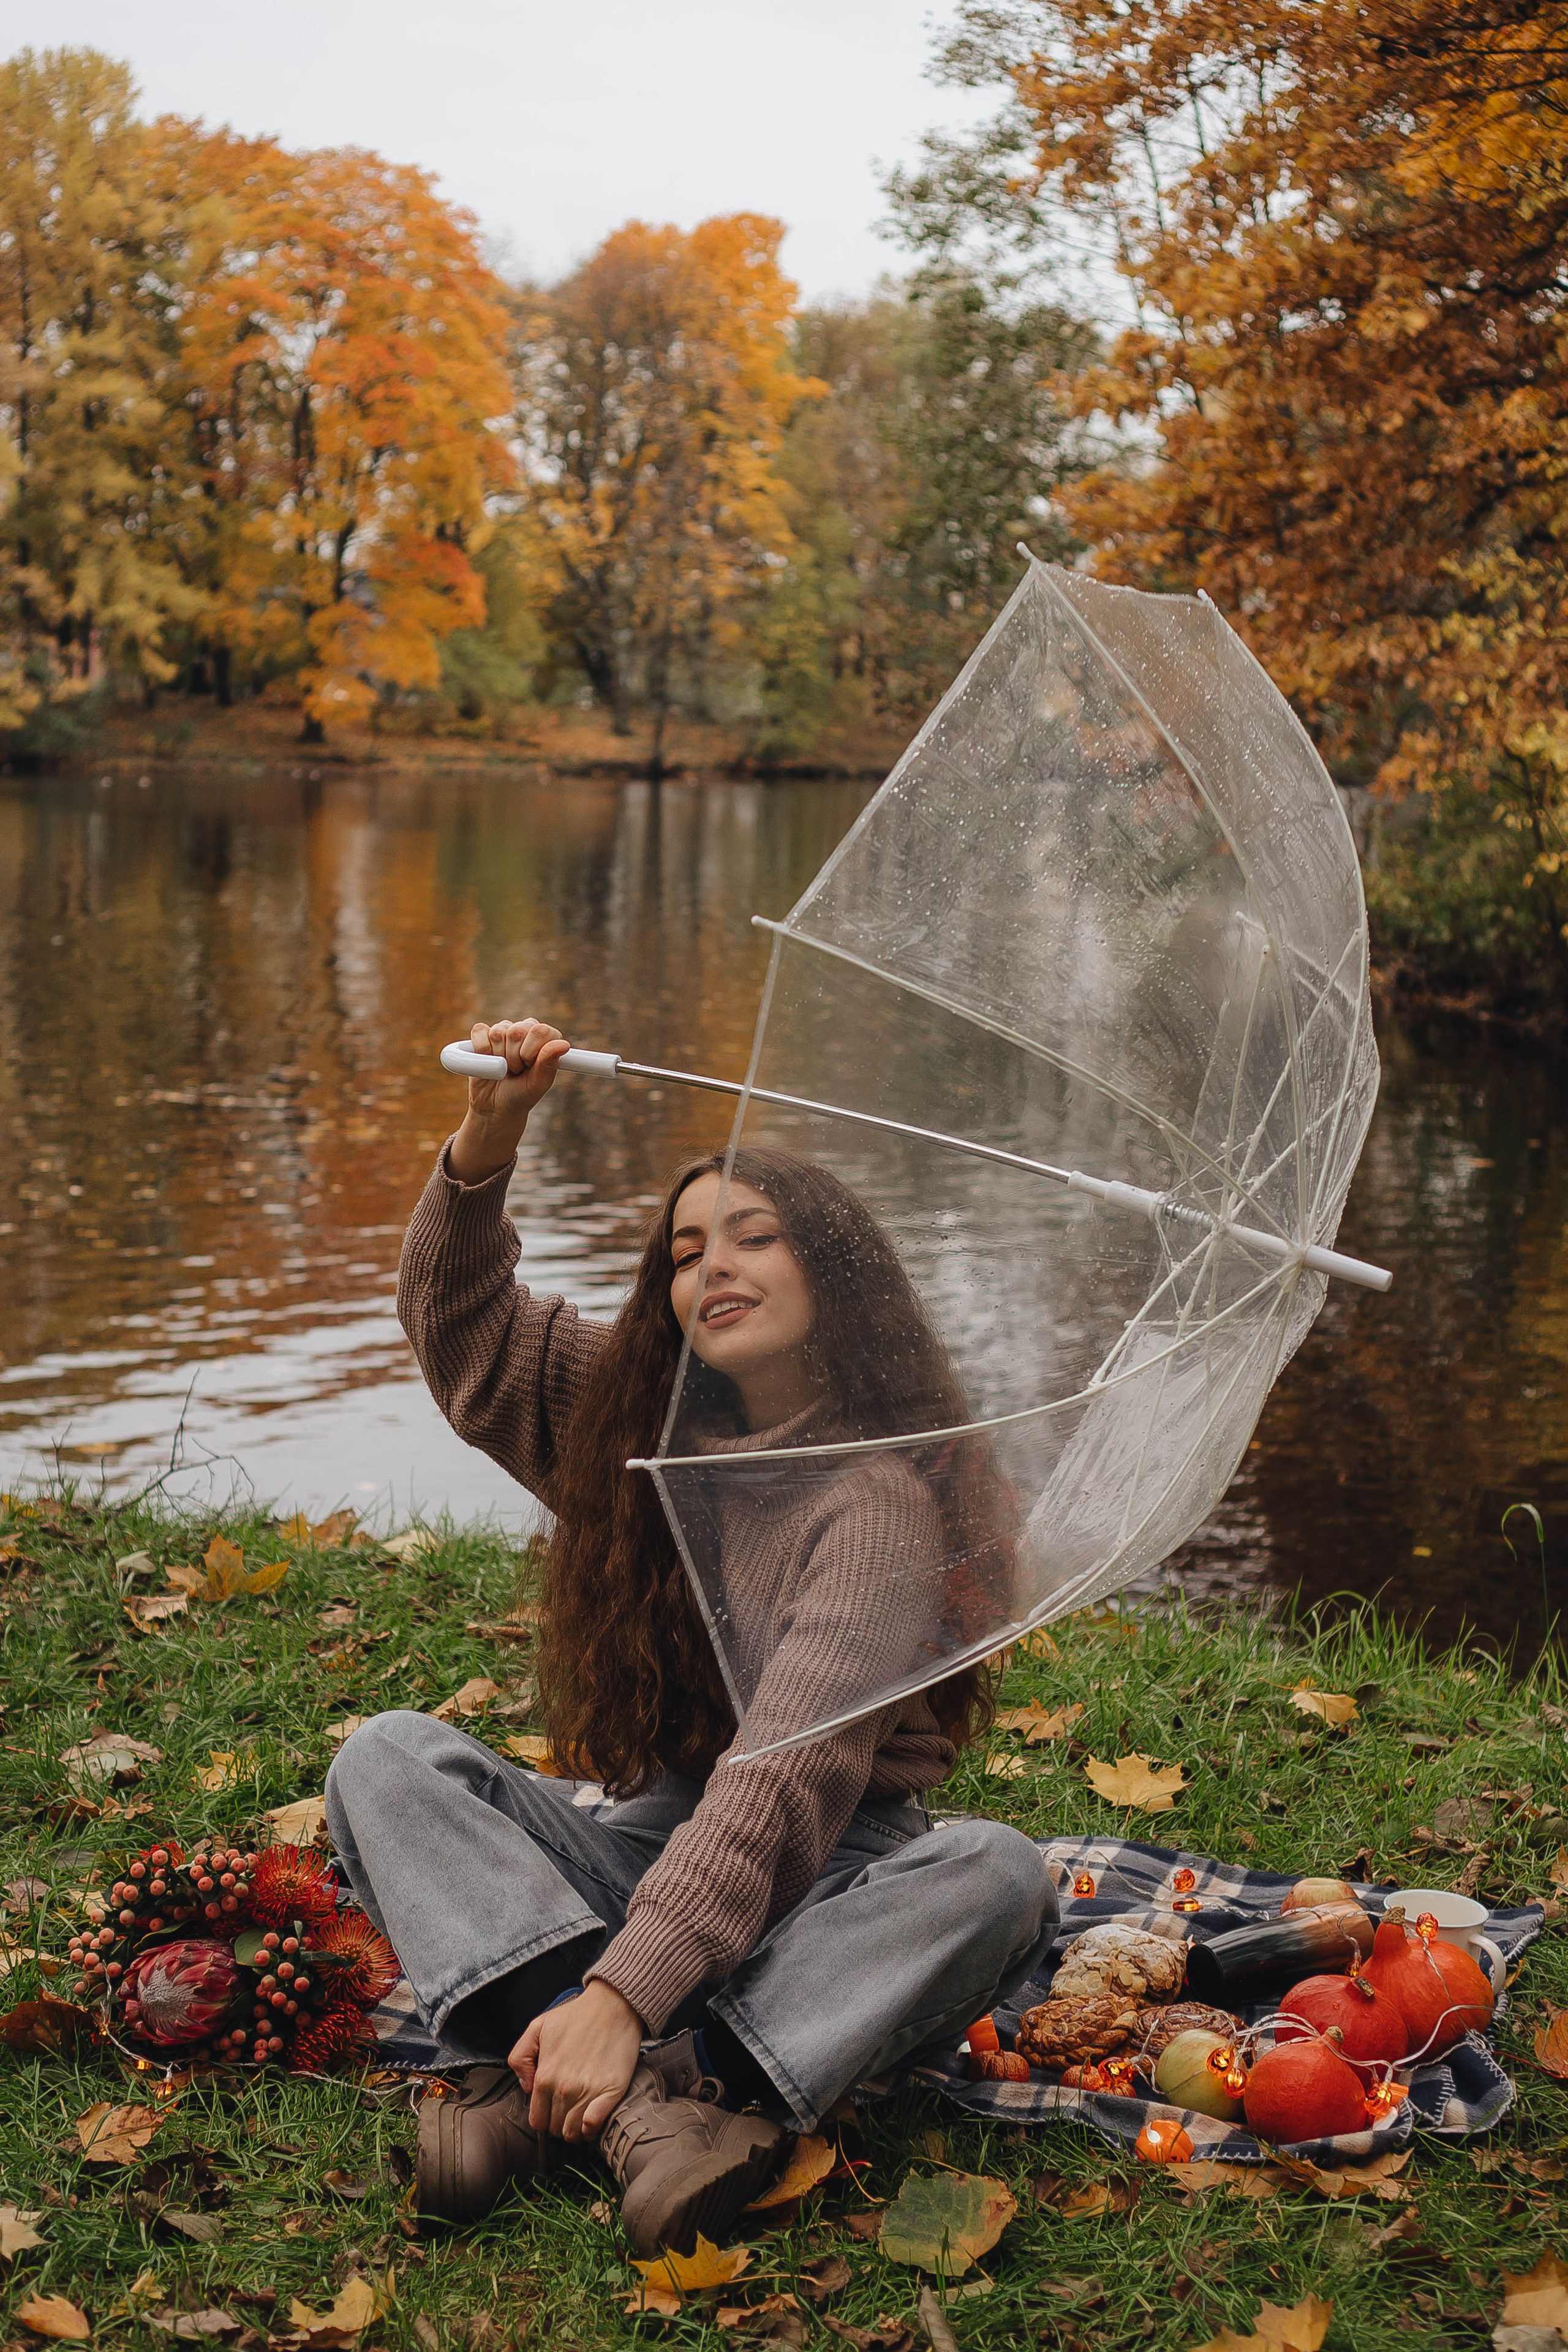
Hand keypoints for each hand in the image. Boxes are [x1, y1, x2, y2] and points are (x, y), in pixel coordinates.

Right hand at [447, 1017, 571, 1184]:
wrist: (493, 1112)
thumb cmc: (520, 1101)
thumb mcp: (536, 1087)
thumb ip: (549, 1065)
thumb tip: (563, 1045)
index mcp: (544, 1042)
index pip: (543, 1029)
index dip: (534, 1047)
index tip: (528, 1065)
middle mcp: (525, 1034)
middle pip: (520, 1028)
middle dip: (516, 1055)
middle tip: (514, 1074)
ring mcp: (503, 1035)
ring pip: (500, 1029)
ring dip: (499, 1054)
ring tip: (501, 1072)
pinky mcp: (480, 1039)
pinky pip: (479, 1030)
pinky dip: (480, 1046)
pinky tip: (485, 1062)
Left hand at [510, 1979, 644, 2140]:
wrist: (613, 2005)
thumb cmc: (576, 2016)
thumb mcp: (537, 2027)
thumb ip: (520, 2057)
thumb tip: (527, 2088)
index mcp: (544, 2076)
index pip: (537, 2121)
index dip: (544, 2118)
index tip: (553, 2111)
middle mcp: (563, 2088)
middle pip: (555, 2129)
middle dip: (559, 2124)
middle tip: (568, 2110)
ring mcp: (587, 2091)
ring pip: (573, 2132)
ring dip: (575, 2129)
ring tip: (580, 2115)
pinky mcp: (611, 2092)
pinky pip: (593, 2126)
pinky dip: (591, 2129)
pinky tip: (592, 2120)